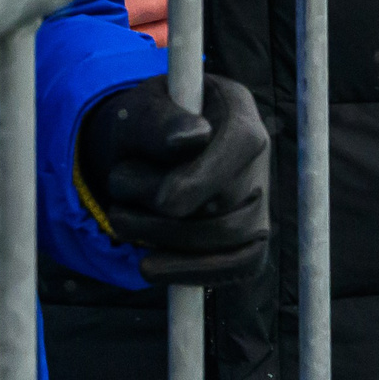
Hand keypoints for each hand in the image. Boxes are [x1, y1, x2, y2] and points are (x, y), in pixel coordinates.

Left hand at [76, 74, 269, 286]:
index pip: (241, 143)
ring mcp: (259, 196)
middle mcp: (258, 152)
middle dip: (168, 216)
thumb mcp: (136, 113)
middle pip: (230, 199)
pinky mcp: (251, 236)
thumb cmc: (140, 127)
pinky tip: (150, 268)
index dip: (204, 178)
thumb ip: (158, 122)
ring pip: (229, 237)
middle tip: (118, 211)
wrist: (138, 152)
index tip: (162, 201)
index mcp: (235, 107)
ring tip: (121, 222)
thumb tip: (192, 137)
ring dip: (167, 239)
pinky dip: (192, 271)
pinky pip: (238, 266)